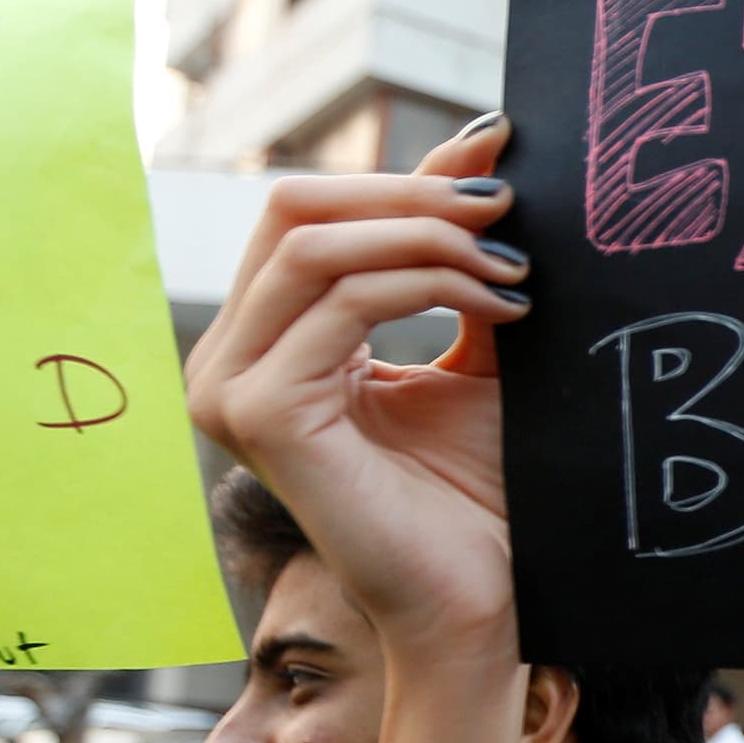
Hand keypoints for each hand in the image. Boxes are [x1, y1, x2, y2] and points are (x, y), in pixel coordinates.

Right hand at [183, 122, 525, 657]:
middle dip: (411, 194)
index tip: (502, 163)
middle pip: (294, 207)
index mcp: (271, 339)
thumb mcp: (474, 345)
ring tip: (512, 271)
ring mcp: (231, 386)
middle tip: (507, 211)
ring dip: (426, 237)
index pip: (311, 213)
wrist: (482, 600)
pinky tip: (496, 307)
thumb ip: (460, 254)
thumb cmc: (479, 492)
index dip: (404, 176)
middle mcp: (233, 358)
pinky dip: (424, 284)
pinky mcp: (257, 413)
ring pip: (313, 245)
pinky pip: (338, 302)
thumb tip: (484, 142)